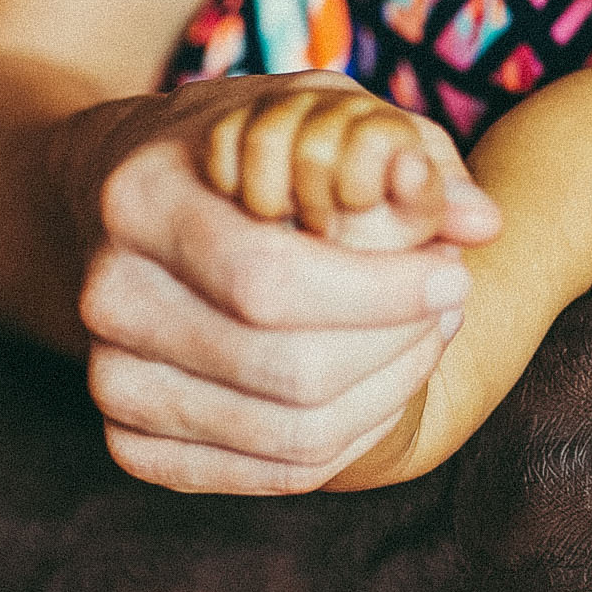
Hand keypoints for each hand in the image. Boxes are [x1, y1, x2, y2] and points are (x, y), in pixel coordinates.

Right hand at [70, 71, 499, 494]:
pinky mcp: (131, 441)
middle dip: (399, 345)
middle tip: (449, 304)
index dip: (382, 292)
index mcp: (140, 198)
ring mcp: (112, 378)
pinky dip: (350, 439)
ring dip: (389, 393)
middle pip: (289, 371)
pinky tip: (377, 383)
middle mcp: (108, 295)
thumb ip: (406, 153)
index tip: (454, 272)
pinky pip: (271, 475)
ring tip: (423, 337)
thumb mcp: (321, 116)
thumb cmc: (249, 152)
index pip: (271, 279)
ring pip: (291, 435)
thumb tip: (483, 221)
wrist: (139, 203)